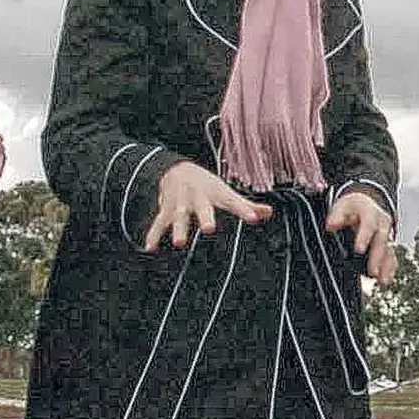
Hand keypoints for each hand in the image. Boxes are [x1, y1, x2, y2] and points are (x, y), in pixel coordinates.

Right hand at [144, 161, 271, 251]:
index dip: (244, 210)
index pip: (233, 202)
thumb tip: (269, 213)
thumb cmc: (208, 186)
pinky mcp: (166, 209)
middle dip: (205, 217)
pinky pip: (159, 223)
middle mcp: (199, 197)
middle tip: (208, 229)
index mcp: (217, 194)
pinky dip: (153, 234)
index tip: (254, 218)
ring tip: (180, 243)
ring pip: (179, 216)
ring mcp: (181, 203)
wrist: (177, 170)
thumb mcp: (227, 193)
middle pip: (203, 207)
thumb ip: (246, 205)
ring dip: (179, 228)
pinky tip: (150, 248)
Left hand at [327, 189, 399, 283]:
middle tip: (372, 271)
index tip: (359, 250)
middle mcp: (382, 225)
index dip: (364, 237)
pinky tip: (385, 280)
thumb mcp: (343, 206)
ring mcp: (386, 236)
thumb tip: (330, 225)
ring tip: (382, 281)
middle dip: (377, 257)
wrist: (367, 204)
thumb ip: (336, 216)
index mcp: (370, 213)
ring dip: (386, 267)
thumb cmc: (353, 208)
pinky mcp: (386, 247)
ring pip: (388, 251)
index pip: (369, 224)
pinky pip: (390, 258)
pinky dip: (389, 269)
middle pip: (381, 241)